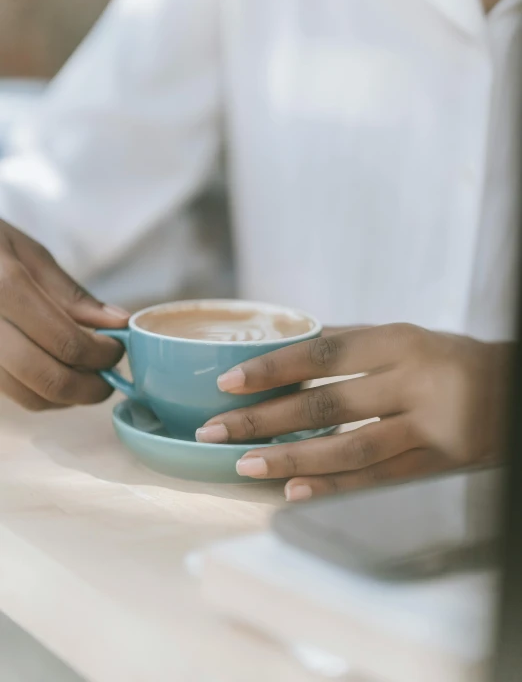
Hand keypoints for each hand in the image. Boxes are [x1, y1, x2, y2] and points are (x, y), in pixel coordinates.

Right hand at [0, 220, 128, 409]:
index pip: (65, 341)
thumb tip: (118, 323)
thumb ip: (71, 294)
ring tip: (86, 377)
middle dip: (89, 387)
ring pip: (26, 396)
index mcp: (2, 286)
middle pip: (46, 378)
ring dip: (67, 397)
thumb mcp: (26, 252)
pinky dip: (40, 393)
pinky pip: (8, 392)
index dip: (102, 354)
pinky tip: (55, 374)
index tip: (118, 350)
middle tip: (109, 378)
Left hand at [196, 324, 510, 499]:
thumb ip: (348, 342)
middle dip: (264, 418)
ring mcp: (429, 427)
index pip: (322, 352)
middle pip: (326, 401)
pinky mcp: (440, 465)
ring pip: (350, 447)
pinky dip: (336, 488)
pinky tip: (295, 492)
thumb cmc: (445, 359)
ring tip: (245, 464)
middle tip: (215, 430)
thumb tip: (282, 344)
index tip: (227, 382)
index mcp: (398, 342)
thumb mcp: (403, 338)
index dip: (272, 368)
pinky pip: (380, 480)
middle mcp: (413, 381)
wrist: (513, 391)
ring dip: (292, 457)